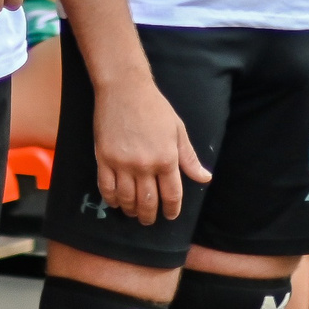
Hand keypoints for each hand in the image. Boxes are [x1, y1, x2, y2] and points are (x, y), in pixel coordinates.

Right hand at [91, 76, 212, 223]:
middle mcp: (145, 165)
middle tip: (149, 220)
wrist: (125, 88)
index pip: (172, 195)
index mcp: (167, 158)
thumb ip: (189, 158)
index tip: (170, 215)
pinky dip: (111, 199)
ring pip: (127, 199)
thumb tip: (204, 178)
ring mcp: (122, 163)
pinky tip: (115, 201)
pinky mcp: (104, 158)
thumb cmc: (154, 107)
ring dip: (131, 210)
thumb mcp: (177, 130)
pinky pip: (106, 188)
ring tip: (133, 212)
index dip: (172, 210)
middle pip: (148, 202)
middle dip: (150, 216)